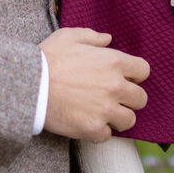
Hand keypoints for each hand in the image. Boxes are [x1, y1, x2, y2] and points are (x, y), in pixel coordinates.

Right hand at [40, 27, 149, 142]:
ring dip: (118, 117)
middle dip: (130, 99)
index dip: (135, 75)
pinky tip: (87, 122)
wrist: (29, 84)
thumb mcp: (70, 36)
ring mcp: (105, 109)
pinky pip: (107, 136)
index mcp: (113, 62)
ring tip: (103, 113)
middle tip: (114, 98)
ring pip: (129, 120)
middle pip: (141, 99)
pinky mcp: (92, 128)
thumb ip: (93, 36)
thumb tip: (108, 39)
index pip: (143, 71)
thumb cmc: (48, 58)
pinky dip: (99, 132)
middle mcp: (114, 86)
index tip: (124, 77)